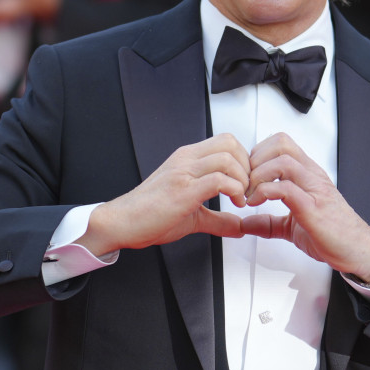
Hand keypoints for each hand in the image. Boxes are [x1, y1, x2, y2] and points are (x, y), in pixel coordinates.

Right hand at [79, 132, 256, 255]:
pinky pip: (218, 179)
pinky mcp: (183, 190)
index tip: (247, 182)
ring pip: (227, 158)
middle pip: (230, 143)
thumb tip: (238, 227)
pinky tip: (234, 204)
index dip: (244, 160)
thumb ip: (217, 219)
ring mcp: (183, 172)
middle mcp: (185, 160)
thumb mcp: (192, 216)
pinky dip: (234, 191)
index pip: (225, 141)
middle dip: (247, 167)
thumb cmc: (149, 215)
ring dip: (243, 179)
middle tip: (248, 189)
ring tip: (241, 198)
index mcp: (186, 159)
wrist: (121, 222)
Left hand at [242, 134, 369, 279]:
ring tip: (249, 193)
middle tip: (246, 182)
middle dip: (255, 159)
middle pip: (281, 143)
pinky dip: (264, 192)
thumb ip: (268, 223)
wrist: (358, 252)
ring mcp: (314, 190)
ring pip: (283, 160)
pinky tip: (256, 203)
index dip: (257, 154)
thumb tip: (245, 223)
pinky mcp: (313, 208)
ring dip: (258, 174)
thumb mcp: (292, 227)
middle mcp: (312, 177)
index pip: (281, 144)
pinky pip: (287, 188)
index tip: (247, 176)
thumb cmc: (334, 235)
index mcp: (308, 176)